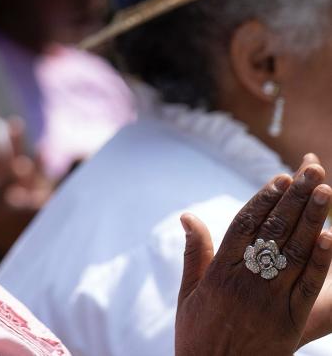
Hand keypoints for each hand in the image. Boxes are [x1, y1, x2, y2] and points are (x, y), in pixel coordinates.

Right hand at [176, 155, 331, 355]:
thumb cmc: (198, 334)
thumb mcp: (188, 292)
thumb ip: (194, 253)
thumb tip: (188, 216)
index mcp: (219, 273)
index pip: (244, 226)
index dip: (263, 200)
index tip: (279, 178)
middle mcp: (245, 282)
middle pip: (273, 231)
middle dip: (294, 199)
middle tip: (311, 172)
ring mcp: (268, 301)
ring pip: (292, 252)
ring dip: (311, 220)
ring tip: (324, 192)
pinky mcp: (289, 322)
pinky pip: (308, 287)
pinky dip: (319, 261)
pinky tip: (329, 238)